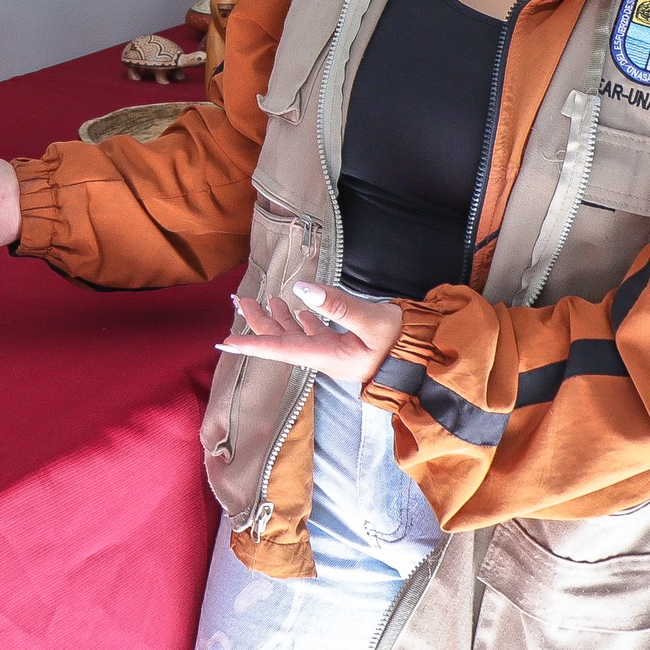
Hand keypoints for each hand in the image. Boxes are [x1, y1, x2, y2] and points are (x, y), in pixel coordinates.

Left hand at [218, 281, 404, 384]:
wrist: (426, 361)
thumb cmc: (402, 344)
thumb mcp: (371, 321)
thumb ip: (336, 304)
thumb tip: (301, 289)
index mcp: (326, 355)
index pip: (279, 349)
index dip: (250, 345)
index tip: (223, 342)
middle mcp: (324, 357)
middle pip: (281, 340)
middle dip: (259, 321)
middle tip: (240, 300)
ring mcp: (334, 353)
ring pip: (296, 336)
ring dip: (279, 318)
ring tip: (266, 298)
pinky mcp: (345, 347)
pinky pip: (314, 333)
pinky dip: (302, 320)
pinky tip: (299, 309)